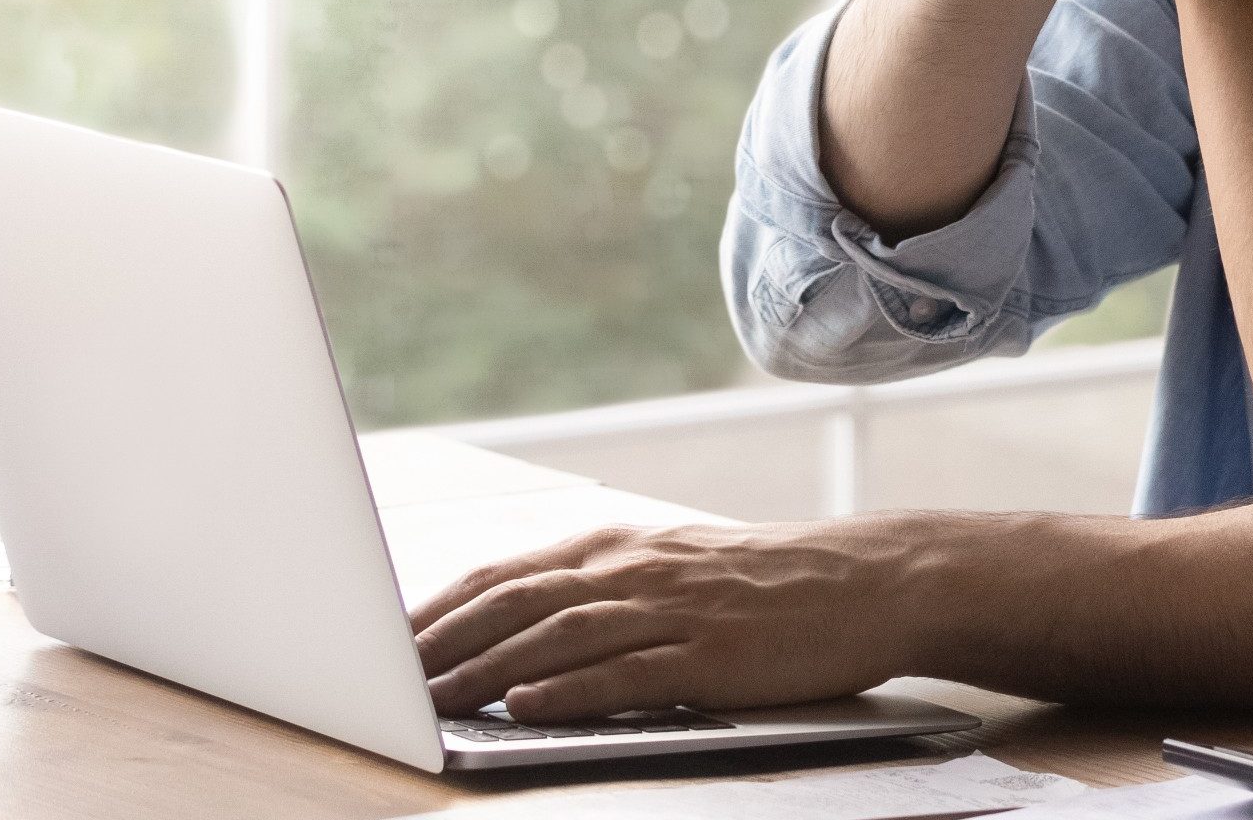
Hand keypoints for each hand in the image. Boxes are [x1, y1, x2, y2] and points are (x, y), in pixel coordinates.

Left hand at [408, 517, 937, 721]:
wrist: (870, 579)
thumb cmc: (771, 582)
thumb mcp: (677, 566)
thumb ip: (604, 587)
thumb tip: (522, 618)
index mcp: (621, 547)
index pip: (507, 575)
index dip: (439, 608)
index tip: (384, 641)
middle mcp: (637, 570)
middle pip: (517, 603)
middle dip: (442, 642)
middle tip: (382, 679)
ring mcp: (674, 611)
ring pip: (559, 637)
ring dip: (487, 670)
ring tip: (432, 700)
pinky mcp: (710, 655)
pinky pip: (625, 672)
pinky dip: (569, 690)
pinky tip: (527, 707)